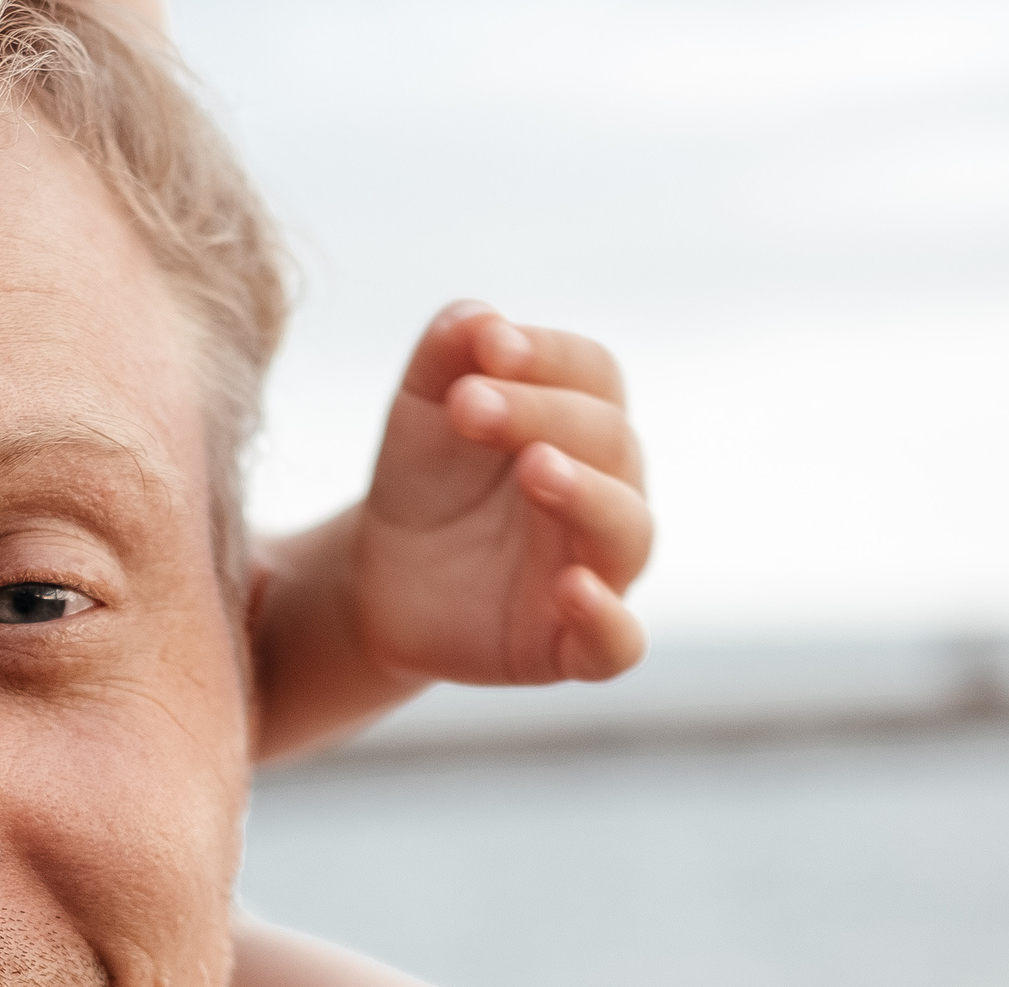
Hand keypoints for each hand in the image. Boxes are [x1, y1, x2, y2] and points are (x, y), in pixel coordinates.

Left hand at [349, 302, 650, 685]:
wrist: (379, 577)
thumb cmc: (425, 482)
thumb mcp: (420, 407)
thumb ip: (447, 352)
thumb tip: (481, 319)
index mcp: (581, 422)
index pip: (593, 373)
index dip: (548, 355)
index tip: (489, 348)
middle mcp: (607, 491)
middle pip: (610, 440)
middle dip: (542, 415)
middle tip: (468, 406)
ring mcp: (597, 569)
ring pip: (629, 530)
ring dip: (588, 494)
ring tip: (536, 469)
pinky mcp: (571, 646)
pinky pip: (619, 643)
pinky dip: (608, 618)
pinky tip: (573, 589)